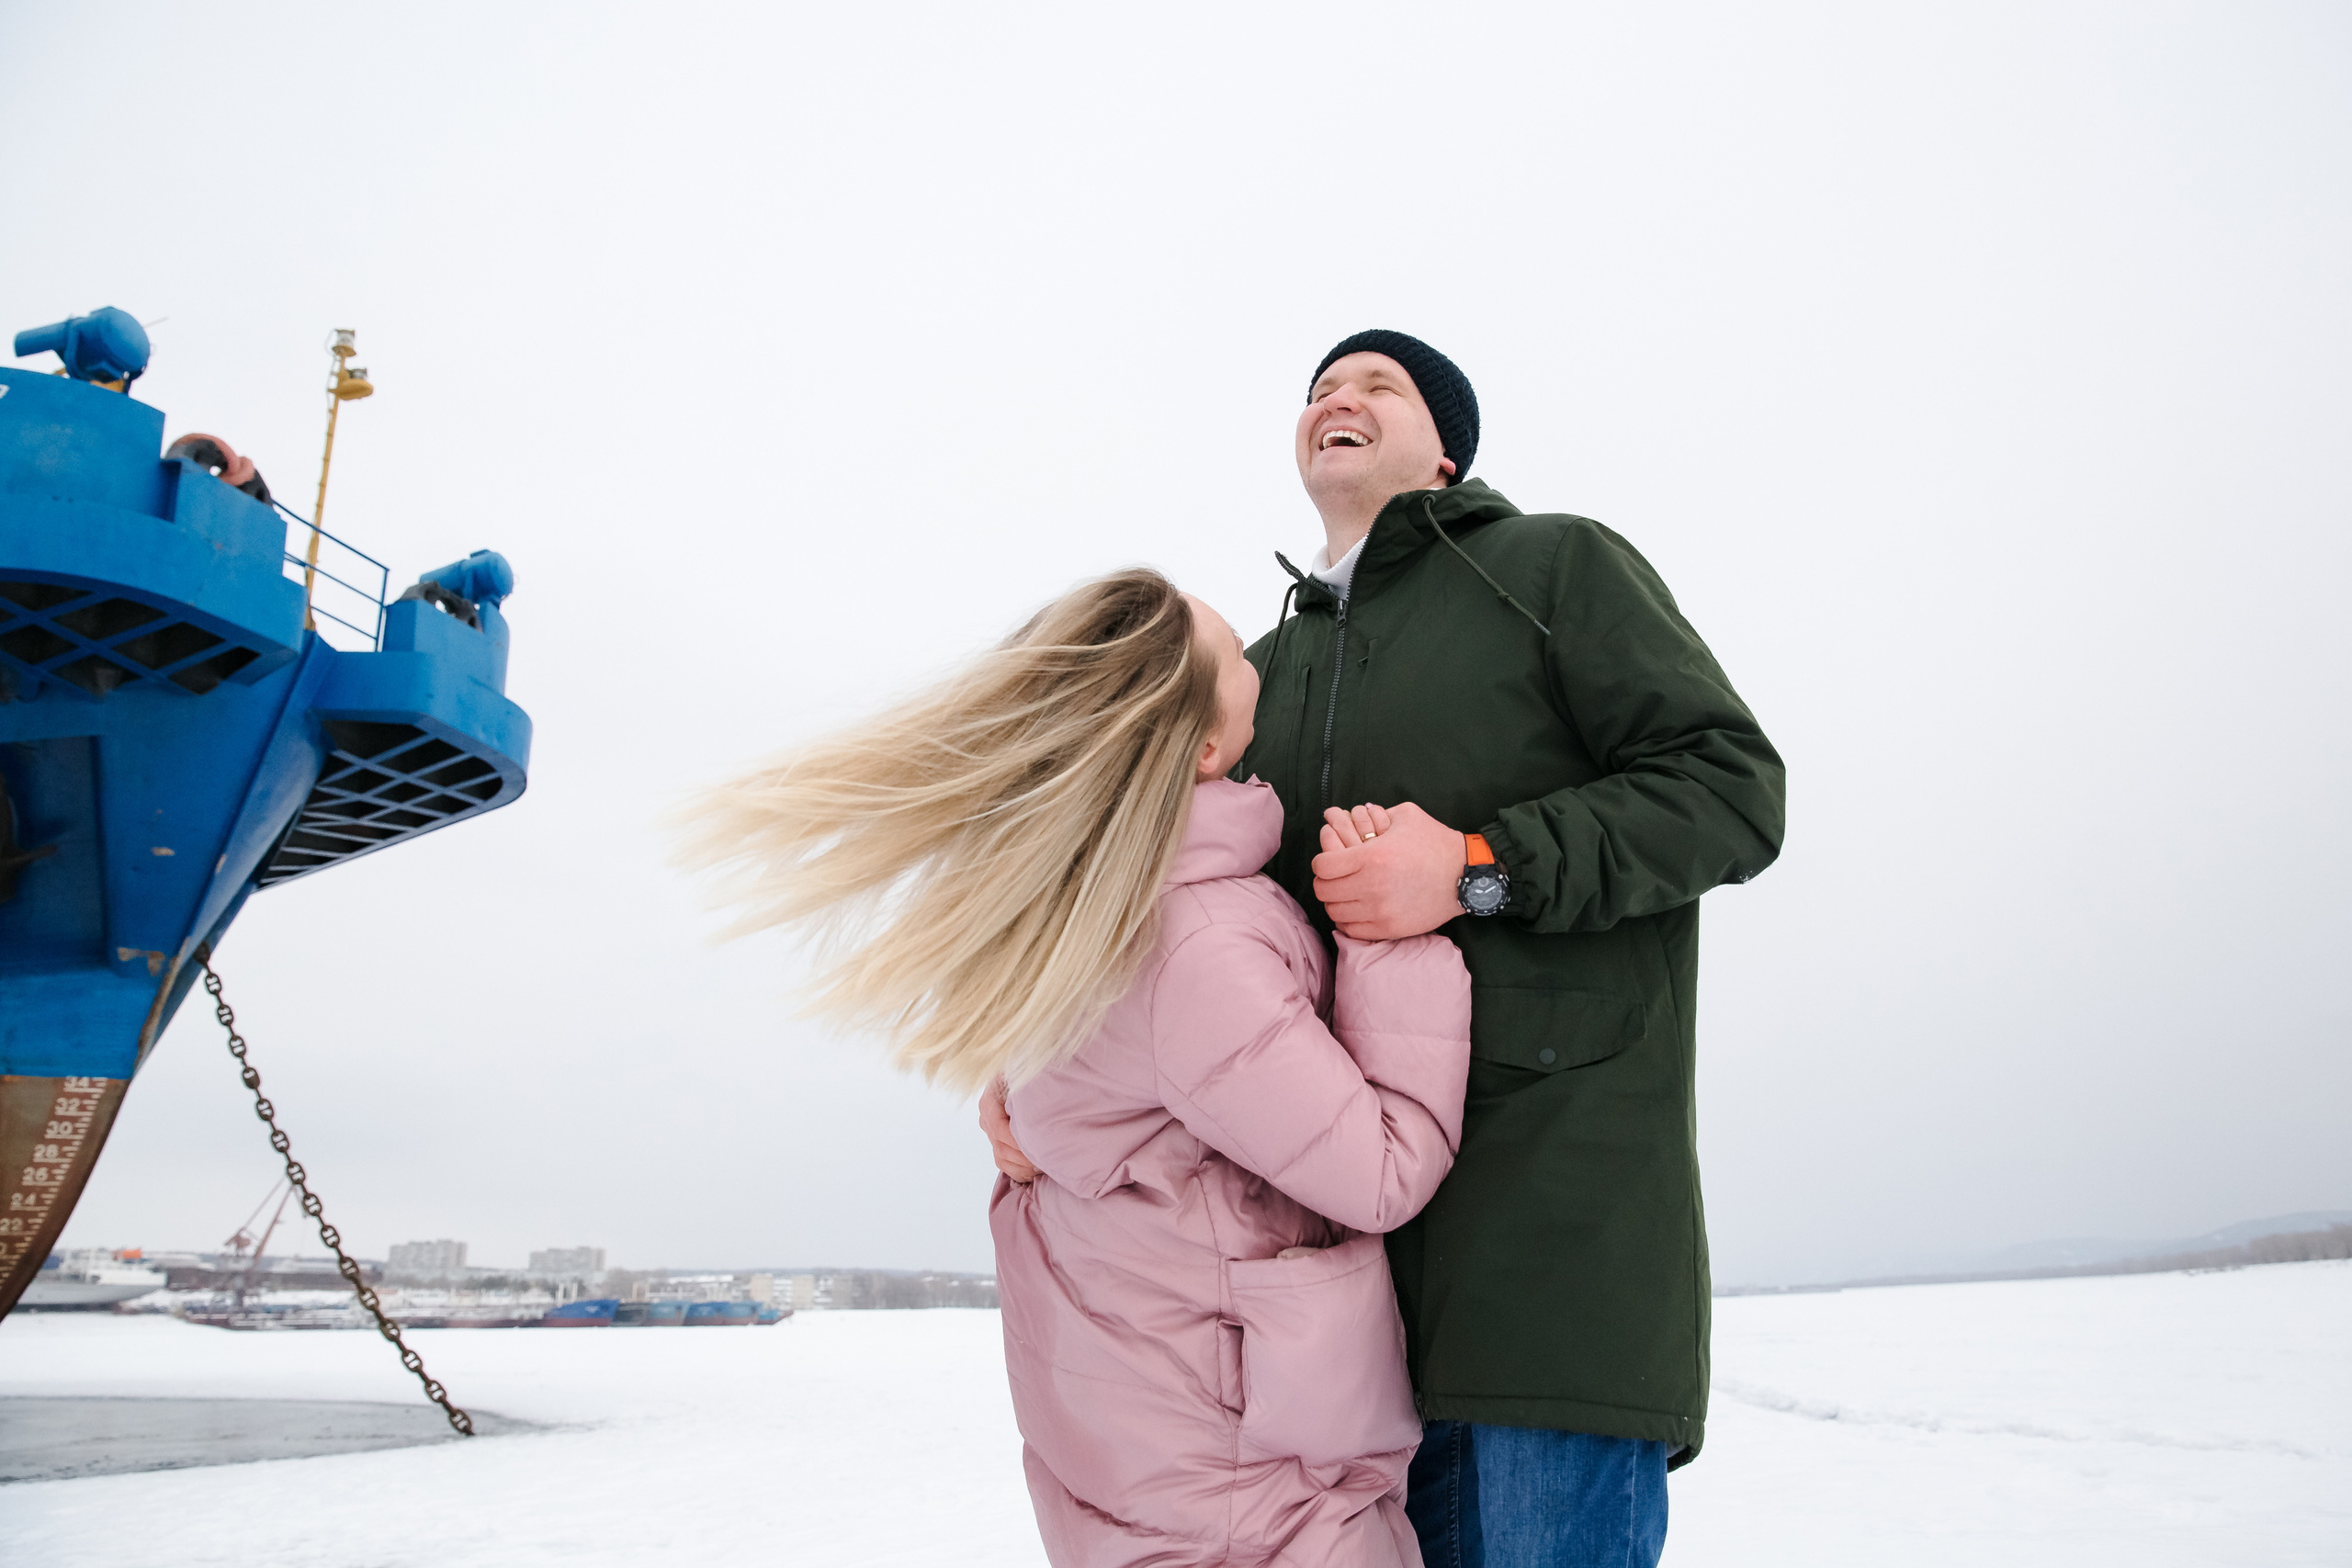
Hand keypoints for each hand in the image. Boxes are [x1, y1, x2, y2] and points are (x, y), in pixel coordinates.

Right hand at [979, 1078, 1037, 1184]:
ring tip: (1044, 1165)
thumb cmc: (1023, 1072)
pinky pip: (1004, 1165)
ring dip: (1023, 1166)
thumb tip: (1037, 1095)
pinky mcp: (997, 1143)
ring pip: (1002, 1159)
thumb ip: (1024, 1085)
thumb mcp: (1021, 1074)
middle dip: (1024, 1157)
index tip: (1037, 1147)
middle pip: (1001, 1147)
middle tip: (1047, 1159)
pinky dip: (1019, 1172)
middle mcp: (986, 1118)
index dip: (1017, 1141)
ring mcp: (991, 1132)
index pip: (999, 1128)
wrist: (1019, 1075)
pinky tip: (1035, 1171)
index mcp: (989, 1102)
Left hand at [1312, 800, 1466, 939]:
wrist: (1465, 875)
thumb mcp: (1406, 816)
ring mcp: (1380, 911)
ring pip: (1335, 912)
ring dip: (1336, 901)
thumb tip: (1350, 814)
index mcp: (1372, 856)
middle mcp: (1372, 886)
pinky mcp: (1389, 928)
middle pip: (1324, 891)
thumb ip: (1374, 814)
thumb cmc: (1435, 842)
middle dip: (1326, 882)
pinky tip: (1356, 909)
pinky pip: (1351, 930)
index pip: (1322, 866)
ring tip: (1346, 893)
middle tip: (1336, 878)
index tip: (1330, 861)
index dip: (1322, 862)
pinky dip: (1347, 920)